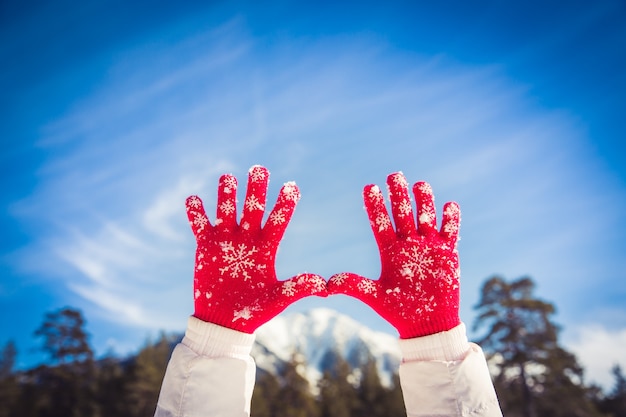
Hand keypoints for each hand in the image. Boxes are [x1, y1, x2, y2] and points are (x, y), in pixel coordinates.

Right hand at [186, 165, 326, 332]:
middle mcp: (247, 238)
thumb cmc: (254, 311)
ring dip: (227, 195)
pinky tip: (194, 200)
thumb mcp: (278, 298)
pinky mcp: (205, 246)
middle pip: (253, 208)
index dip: (284, 203)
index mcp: (266, 247)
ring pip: (227, 210)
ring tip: (229, 178)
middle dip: (256, 189)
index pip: (278, 220)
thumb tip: (324, 285)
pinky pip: (200, 225)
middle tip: (259, 169)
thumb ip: (298, 287)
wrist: (225, 323)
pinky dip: (196, 212)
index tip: (292, 186)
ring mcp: (226, 240)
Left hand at [328, 172, 460, 338]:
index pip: (380, 222)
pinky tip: (448, 205)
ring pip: (426, 217)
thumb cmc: (398, 311)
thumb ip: (353, 285)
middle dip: (398, 195)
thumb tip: (327, 284)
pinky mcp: (448, 253)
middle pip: (402, 213)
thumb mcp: (374, 296)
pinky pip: (450, 231)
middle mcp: (408, 244)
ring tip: (419, 185)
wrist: (426, 325)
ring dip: (423, 201)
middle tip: (393, 175)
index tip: (369, 187)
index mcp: (389, 250)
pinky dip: (450, 218)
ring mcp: (428, 246)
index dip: (375, 206)